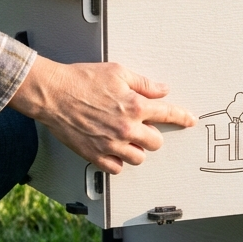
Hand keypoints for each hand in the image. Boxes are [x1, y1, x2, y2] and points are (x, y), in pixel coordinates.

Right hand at [8, 56, 195, 172]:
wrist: (53, 93)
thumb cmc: (81, 79)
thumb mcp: (118, 72)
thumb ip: (144, 84)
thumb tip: (162, 90)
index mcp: (135, 106)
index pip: (169, 115)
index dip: (182, 118)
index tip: (189, 121)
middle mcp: (126, 128)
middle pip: (156, 142)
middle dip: (152, 134)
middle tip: (142, 126)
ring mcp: (110, 144)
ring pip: (138, 158)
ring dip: (136, 149)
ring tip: (126, 137)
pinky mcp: (94, 155)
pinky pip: (116, 168)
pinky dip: (118, 161)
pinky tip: (113, 149)